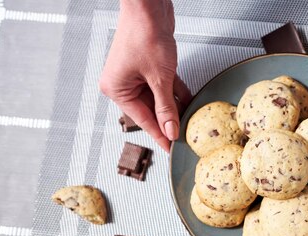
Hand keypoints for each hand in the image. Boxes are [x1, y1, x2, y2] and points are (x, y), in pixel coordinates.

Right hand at [99, 0, 191, 151]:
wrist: (148, 7)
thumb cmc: (144, 34)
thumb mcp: (160, 78)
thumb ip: (166, 107)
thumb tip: (171, 130)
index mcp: (117, 89)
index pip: (143, 120)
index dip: (160, 135)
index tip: (171, 149)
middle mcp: (123, 83)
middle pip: (151, 110)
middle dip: (169, 120)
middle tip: (185, 136)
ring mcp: (136, 75)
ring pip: (159, 98)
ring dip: (175, 107)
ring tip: (190, 120)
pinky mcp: (149, 66)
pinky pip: (164, 86)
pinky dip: (176, 92)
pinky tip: (189, 101)